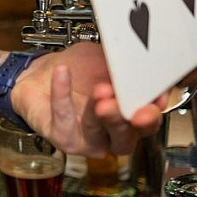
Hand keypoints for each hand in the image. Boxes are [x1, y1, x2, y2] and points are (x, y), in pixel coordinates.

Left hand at [9, 42, 161, 156]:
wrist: (39, 76)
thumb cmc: (76, 71)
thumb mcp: (103, 60)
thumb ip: (121, 64)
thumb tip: (138, 57)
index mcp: (128, 114)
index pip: (148, 120)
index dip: (154, 111)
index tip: (157, 97)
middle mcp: (112, 132)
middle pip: (127, 137)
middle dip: (128, 120)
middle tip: (130, 106)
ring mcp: (88, 139)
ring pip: (99, 134)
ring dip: (100, 112)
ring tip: (100, 90)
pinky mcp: (62, 137)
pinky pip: (63, 118)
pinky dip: (63, 94)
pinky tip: (62, 74)